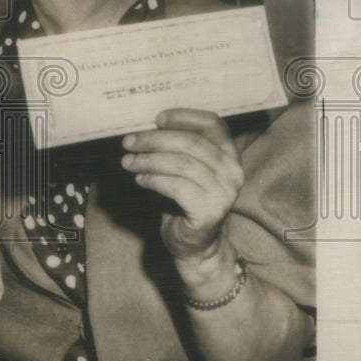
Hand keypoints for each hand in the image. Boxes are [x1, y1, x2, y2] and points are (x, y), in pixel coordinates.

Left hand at [121, 108, 243, 260]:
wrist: (195, 244)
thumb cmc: (185, 201)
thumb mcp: (184, 168)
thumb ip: (175, 147)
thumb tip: (143, 128)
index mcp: (229, 154)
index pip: (212, 123)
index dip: (184, 116)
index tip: (156, 118)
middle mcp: (232, 171)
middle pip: (191, 142)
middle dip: (154, 139)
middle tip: (128, 142)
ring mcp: (224, 192)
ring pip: (181, 163)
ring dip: (149, 160)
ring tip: (128, 162)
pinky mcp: (210, 211)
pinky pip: (176, 187)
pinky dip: (154, 180)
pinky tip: (141, 180)